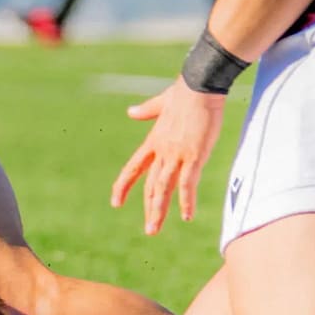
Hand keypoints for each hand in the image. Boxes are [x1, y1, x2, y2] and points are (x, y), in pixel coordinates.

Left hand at [110, 79, 227, 233]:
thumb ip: (146, 111)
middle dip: (149, 208)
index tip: (115, 202)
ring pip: (163, 188)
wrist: (198, 83)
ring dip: (159, 211)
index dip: (124, 186)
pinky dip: (186, 201)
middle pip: (150, 185)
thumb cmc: (184, 92)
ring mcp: (176, 154)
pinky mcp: (193, 155)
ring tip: (154, 229)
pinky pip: (188, 183)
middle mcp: (161, 151)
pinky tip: (187, 216)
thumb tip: (130, 112)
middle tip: (149, 230)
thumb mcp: (161, 103)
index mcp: (153, 141)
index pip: (133, 169)